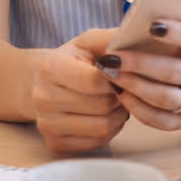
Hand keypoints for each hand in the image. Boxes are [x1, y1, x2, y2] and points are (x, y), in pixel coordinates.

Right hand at [31, 31, 128, 153]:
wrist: (39, 83)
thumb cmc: (70, 61)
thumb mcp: (87, 42)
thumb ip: (111, 39)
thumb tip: (141, 37)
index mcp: (51, 67)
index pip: (95, 81)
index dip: (116, 78)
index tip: (120, 73)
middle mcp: (43, 98)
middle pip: (101, 106)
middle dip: (119, 98)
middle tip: (120, 89)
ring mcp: (46, 123)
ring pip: (102, 127)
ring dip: (117, 116)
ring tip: (114, 102)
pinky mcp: (55, 143)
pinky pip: (97, 142)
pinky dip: (109, 130)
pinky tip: (104, 116)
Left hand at [97, 17, 180, 130]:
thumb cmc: (174, 42)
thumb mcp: (175, 22)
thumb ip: (164, 13)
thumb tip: (150, 0)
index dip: (176, 33)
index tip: (152, 26)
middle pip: (175, 72)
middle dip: (141, 65)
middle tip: (113, 59)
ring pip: (166, 99)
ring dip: (135, 87)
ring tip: (112, 76)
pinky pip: (162, 121)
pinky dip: (139, 110)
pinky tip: (121, 95)